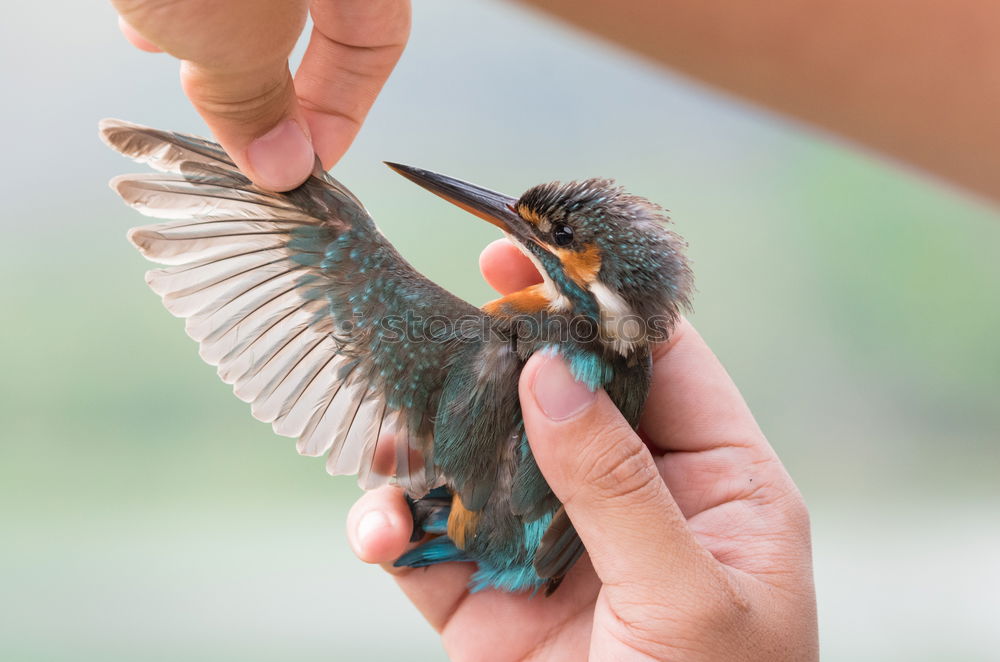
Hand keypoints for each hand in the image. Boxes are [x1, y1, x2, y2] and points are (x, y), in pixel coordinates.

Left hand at [112, 0, 409, 190]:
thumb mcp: (230, 28)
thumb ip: (255, 96)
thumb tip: (282, 167)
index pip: (377, 42)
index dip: (344, 109)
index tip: (302, 167)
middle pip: (316, 23)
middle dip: (267, 79)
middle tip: (234, 128)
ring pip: (254, 3)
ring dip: (210, 38)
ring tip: (168, 55)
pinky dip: (183, 3)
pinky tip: (142, 17)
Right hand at [346, 239, 817, 660]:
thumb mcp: (688, 602)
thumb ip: (621, 487)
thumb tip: (553, 377)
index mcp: (714, 485)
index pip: (657, 362)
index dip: (591, 303)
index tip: (522, 257)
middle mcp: (629, 501)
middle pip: (551, 398)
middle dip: (487, 361)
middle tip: (433, 324)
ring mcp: (551, 547)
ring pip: (476, 462)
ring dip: (420, 445)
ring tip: (389, 447)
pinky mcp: (487, 603)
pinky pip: (429, 544)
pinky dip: (391, 527)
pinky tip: (377, 529)